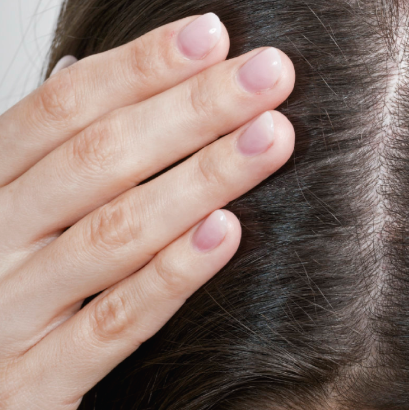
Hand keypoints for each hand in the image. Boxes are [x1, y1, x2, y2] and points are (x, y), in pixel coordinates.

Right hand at [0, 13, 294, 407]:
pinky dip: (172, 275)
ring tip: (272, 138)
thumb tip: (82, 67)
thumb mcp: (7, 214)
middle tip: (269, 74)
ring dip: (202, 178)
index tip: (211, 36)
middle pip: (97, 160)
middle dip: (192, 110)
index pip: (62, 109)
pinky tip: (226, 232)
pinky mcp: (36, 383)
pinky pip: (114, 323)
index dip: (139, 68)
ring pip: (114, 233)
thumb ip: (45, 156)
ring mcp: (7, 316)